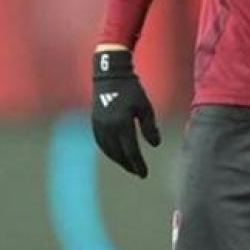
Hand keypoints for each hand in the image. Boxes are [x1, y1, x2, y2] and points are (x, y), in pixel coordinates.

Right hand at [91, 49, 160, 177]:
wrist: (110, 74)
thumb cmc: (132, 90)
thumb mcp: (145, 107)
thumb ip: (150, 127)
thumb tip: (155, 145)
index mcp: (122, 124)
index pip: (131, 151)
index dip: (138, 164)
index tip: (144, 174)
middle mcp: (108, 128)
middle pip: (118, 154)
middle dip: (128, 165)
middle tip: (137, 172)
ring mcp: (99, 125)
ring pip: (108, 150)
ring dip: (118, 159)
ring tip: (128, 165)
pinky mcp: (94, 122)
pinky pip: (101, 143)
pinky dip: (109, 151)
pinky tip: (116, 154)